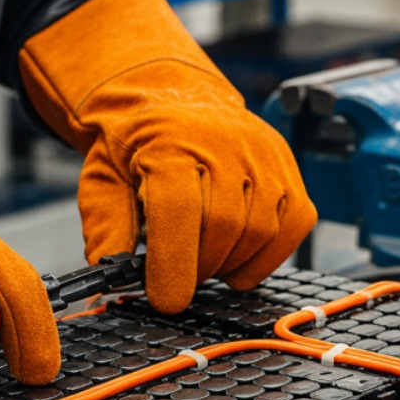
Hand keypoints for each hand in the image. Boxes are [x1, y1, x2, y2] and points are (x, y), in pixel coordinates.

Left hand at [22, 0, 316, 311]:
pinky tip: (241, 258)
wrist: (171, 98)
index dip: (175, 264)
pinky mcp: (288, 166)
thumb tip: (110, 270)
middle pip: (224, 226)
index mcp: (168, 143)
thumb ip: (106, 227)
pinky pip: (297, 223)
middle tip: (181, 277)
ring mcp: (263, 153)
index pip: (179, 210)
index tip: (167, 300)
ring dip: (233, 264)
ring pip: (263, 230)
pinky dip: (271, 255)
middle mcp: (223, 142)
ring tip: (206, 263)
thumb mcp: (102, 180)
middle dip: (201, 268)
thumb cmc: (136, 147)